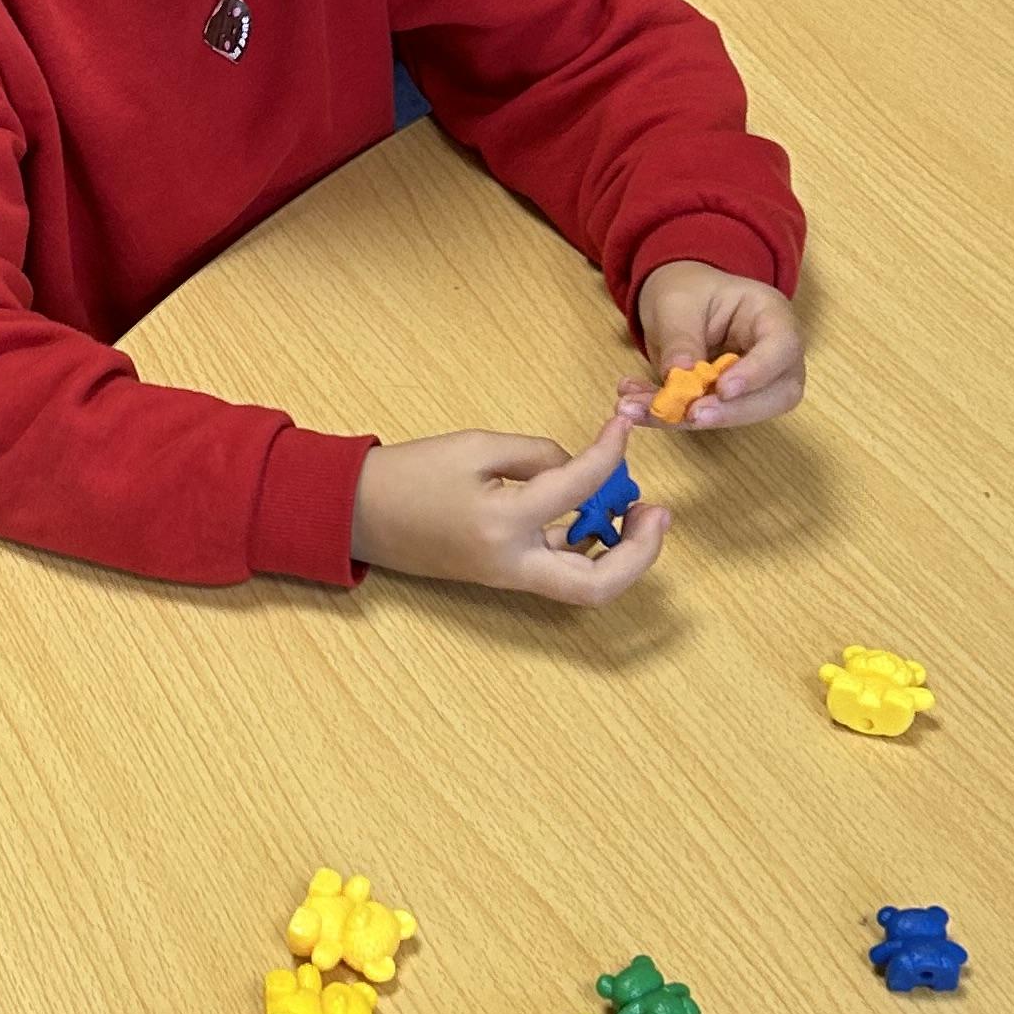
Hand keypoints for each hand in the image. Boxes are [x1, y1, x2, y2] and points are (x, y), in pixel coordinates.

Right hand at [349, 400, 669, 599]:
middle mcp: (511, 564)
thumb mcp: (475, 446)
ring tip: (633, 512)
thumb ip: (536, 455)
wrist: (357, 514)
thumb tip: (579, 468)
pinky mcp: (504, 577)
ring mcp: (508, 578)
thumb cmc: (408, 475)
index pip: (579, 489)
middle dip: (642, 552)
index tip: (622, 426)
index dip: (610, 453)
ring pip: (585, 587)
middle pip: (599, 584)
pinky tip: (595, 520)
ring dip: (622, 556)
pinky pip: (561, 575)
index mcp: (502, 524)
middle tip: (657, 511)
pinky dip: (589, 552)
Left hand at [634, 262, 805, 425]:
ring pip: (743, 415)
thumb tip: (679, 374)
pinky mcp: (731, 403)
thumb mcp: (677, 302)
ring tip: (640, 410)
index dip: (758, 373)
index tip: (723, 389)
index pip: (782, 347)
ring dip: (691, 420)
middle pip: (776, 394)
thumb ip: (680, 336)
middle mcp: (775, 354)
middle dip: (732, 411)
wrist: (679, 299)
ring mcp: (758, 382)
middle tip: (690, 416)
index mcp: (771, 315)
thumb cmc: (688, 289)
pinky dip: (670, 417)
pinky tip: (635, 409)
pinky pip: (708, 416)